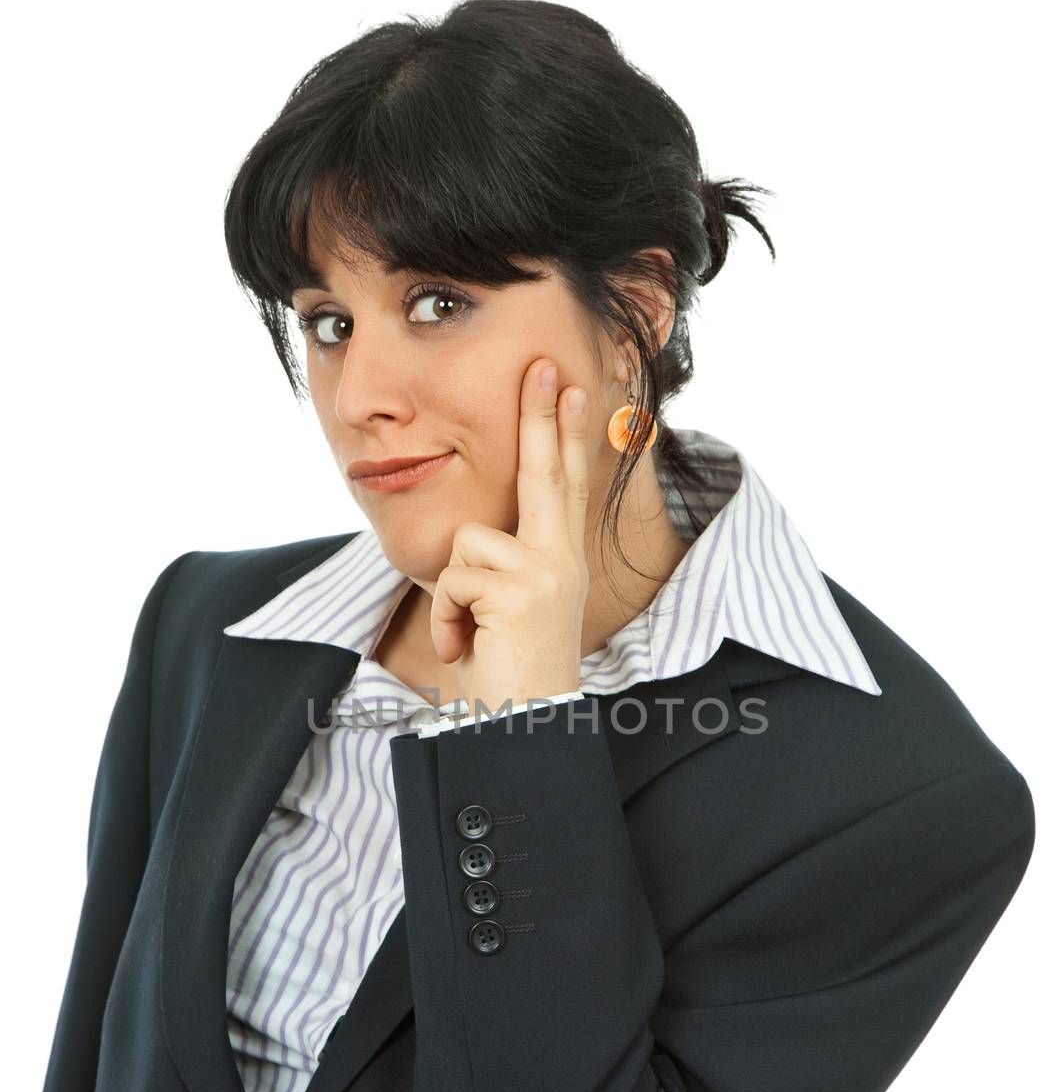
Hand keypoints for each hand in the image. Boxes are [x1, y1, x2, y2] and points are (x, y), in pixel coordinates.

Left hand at [429, 357, 590, 718]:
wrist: (523, 726)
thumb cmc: (505, 672)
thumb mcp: (504, 609)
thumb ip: (499, 565)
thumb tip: (473, 538)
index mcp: (559, 562)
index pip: (561, 485)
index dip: (564, 435)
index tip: (568, 388)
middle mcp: (563, 561)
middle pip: (546, 473)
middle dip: (541, 417)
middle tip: (542, 365)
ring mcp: (548, 573)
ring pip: (469, 542)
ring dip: (453, 593)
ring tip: (471, 634)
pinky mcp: (523, 591)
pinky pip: (456, 578)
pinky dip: (448, 618)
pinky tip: (467, 646)